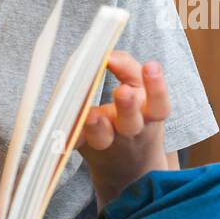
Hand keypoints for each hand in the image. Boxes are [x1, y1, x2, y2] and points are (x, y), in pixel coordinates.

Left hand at [74, 51, 170, 206]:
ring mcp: (106, 143)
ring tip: (92, 116)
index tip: (151, 65)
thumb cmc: (133, 115)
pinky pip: (74, 144)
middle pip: (132, 123)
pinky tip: (60, 135)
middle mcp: (129, 132)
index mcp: (148, 116)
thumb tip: (108, 54)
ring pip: (103, 137)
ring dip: (97, 127)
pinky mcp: (83, 148)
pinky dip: (67, 139)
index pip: (159, 104)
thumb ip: (127, 68)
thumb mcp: (140, 91)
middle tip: (123, 92)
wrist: (125, 163)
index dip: (157, 87)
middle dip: (128, 108)